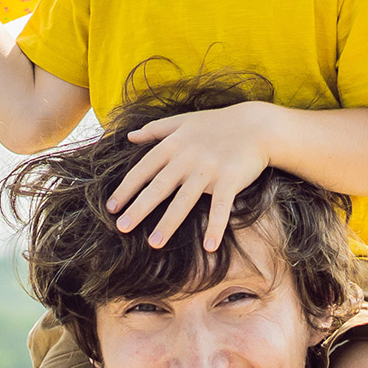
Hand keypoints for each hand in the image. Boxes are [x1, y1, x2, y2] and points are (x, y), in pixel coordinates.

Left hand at [112, 99, 284, 256]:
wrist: (257, 125)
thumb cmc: (217, 124)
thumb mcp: (182, 121)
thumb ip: (155, 130)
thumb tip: (129, 136)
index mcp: (173, 145)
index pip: (143, 169)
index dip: (126, 189)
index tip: (111, 207)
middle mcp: (187, 158)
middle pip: (158, 187)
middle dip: (139, 208)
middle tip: (121, 228)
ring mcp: (209, 170)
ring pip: (184, 200)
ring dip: (169, 223)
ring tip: (154, 243)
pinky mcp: (230, 180)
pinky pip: (221, 207)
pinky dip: (216, 227)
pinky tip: (209, 247)